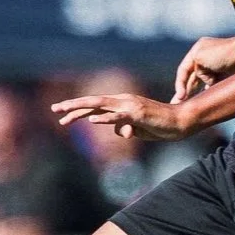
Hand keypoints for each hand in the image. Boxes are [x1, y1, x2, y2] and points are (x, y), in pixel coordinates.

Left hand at [51, 91, 191, 141]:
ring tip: (65, 115)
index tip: (61, 115)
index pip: (94, 106)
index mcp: (121, 104)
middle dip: (72, 106)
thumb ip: (125, 129)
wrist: (179, 122)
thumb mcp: (137, 130)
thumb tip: (117, 133)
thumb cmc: (159, 126)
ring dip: (81, 111)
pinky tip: (92, 122)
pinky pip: (118, 117)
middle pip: (92, 103)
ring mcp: (129, 106)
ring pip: (100, 106)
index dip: (77, 110)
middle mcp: (122, 101)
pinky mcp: (137, 114)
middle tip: (55, 110)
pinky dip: (105, 120)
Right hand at [172, 34, 234, 103]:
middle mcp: (204, 59)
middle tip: (176, 105)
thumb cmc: (223, 53)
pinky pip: (212, 86)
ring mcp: (215, 67)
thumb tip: (202, 80)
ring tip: (187, 106)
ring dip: (195, 94)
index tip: (179, 98)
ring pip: (201, 84)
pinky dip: (208, 93)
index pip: (183, 70)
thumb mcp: (200, 57)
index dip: (179, 84)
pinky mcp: (224, 75)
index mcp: (197, 51)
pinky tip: (202, 102)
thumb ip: (195, 70)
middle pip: (191, 78)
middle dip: (184, 92)